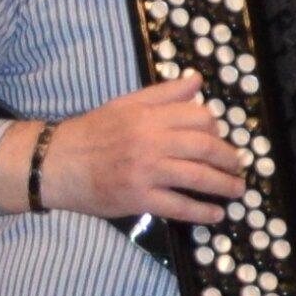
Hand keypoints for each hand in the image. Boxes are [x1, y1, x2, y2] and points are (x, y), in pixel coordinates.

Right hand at [39, 76, 244, 222]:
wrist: (56, 163)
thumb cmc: (92, 133)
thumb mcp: (126, 104)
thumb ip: (163, 94)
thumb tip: (197, 80)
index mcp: (149, 116)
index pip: (198, 117)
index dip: (216, 128)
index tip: (221, 138)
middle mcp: (151, 141)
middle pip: (204, 147)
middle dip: (229, 158)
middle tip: (239, 166)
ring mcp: (146, 171)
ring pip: (197, 177)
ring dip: (224, 185)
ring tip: (238, 191)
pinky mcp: (139, 198)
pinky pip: (178, 206)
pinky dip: (201, 212)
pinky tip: (216, 215)